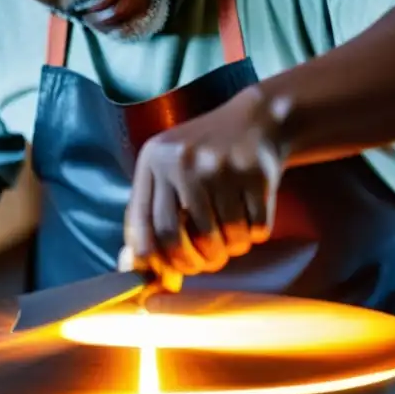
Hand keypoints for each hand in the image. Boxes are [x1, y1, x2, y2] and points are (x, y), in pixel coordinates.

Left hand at [123, 85, 284, 277]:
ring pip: (221, 238)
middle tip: (205, 265)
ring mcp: (221, 167)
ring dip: (229, 250)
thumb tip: (136, 264)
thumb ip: (150, 208)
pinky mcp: (256, 173)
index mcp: (155, 160)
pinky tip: (251, 221)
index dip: (154, 257)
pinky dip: (254, 235)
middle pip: (177, 238)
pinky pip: (254, 228)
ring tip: (231, 240)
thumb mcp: (168, 167)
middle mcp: (183, 162)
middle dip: (193, 263)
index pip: (146, 223)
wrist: (258, 120)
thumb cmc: (205, 154)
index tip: (167, 273)